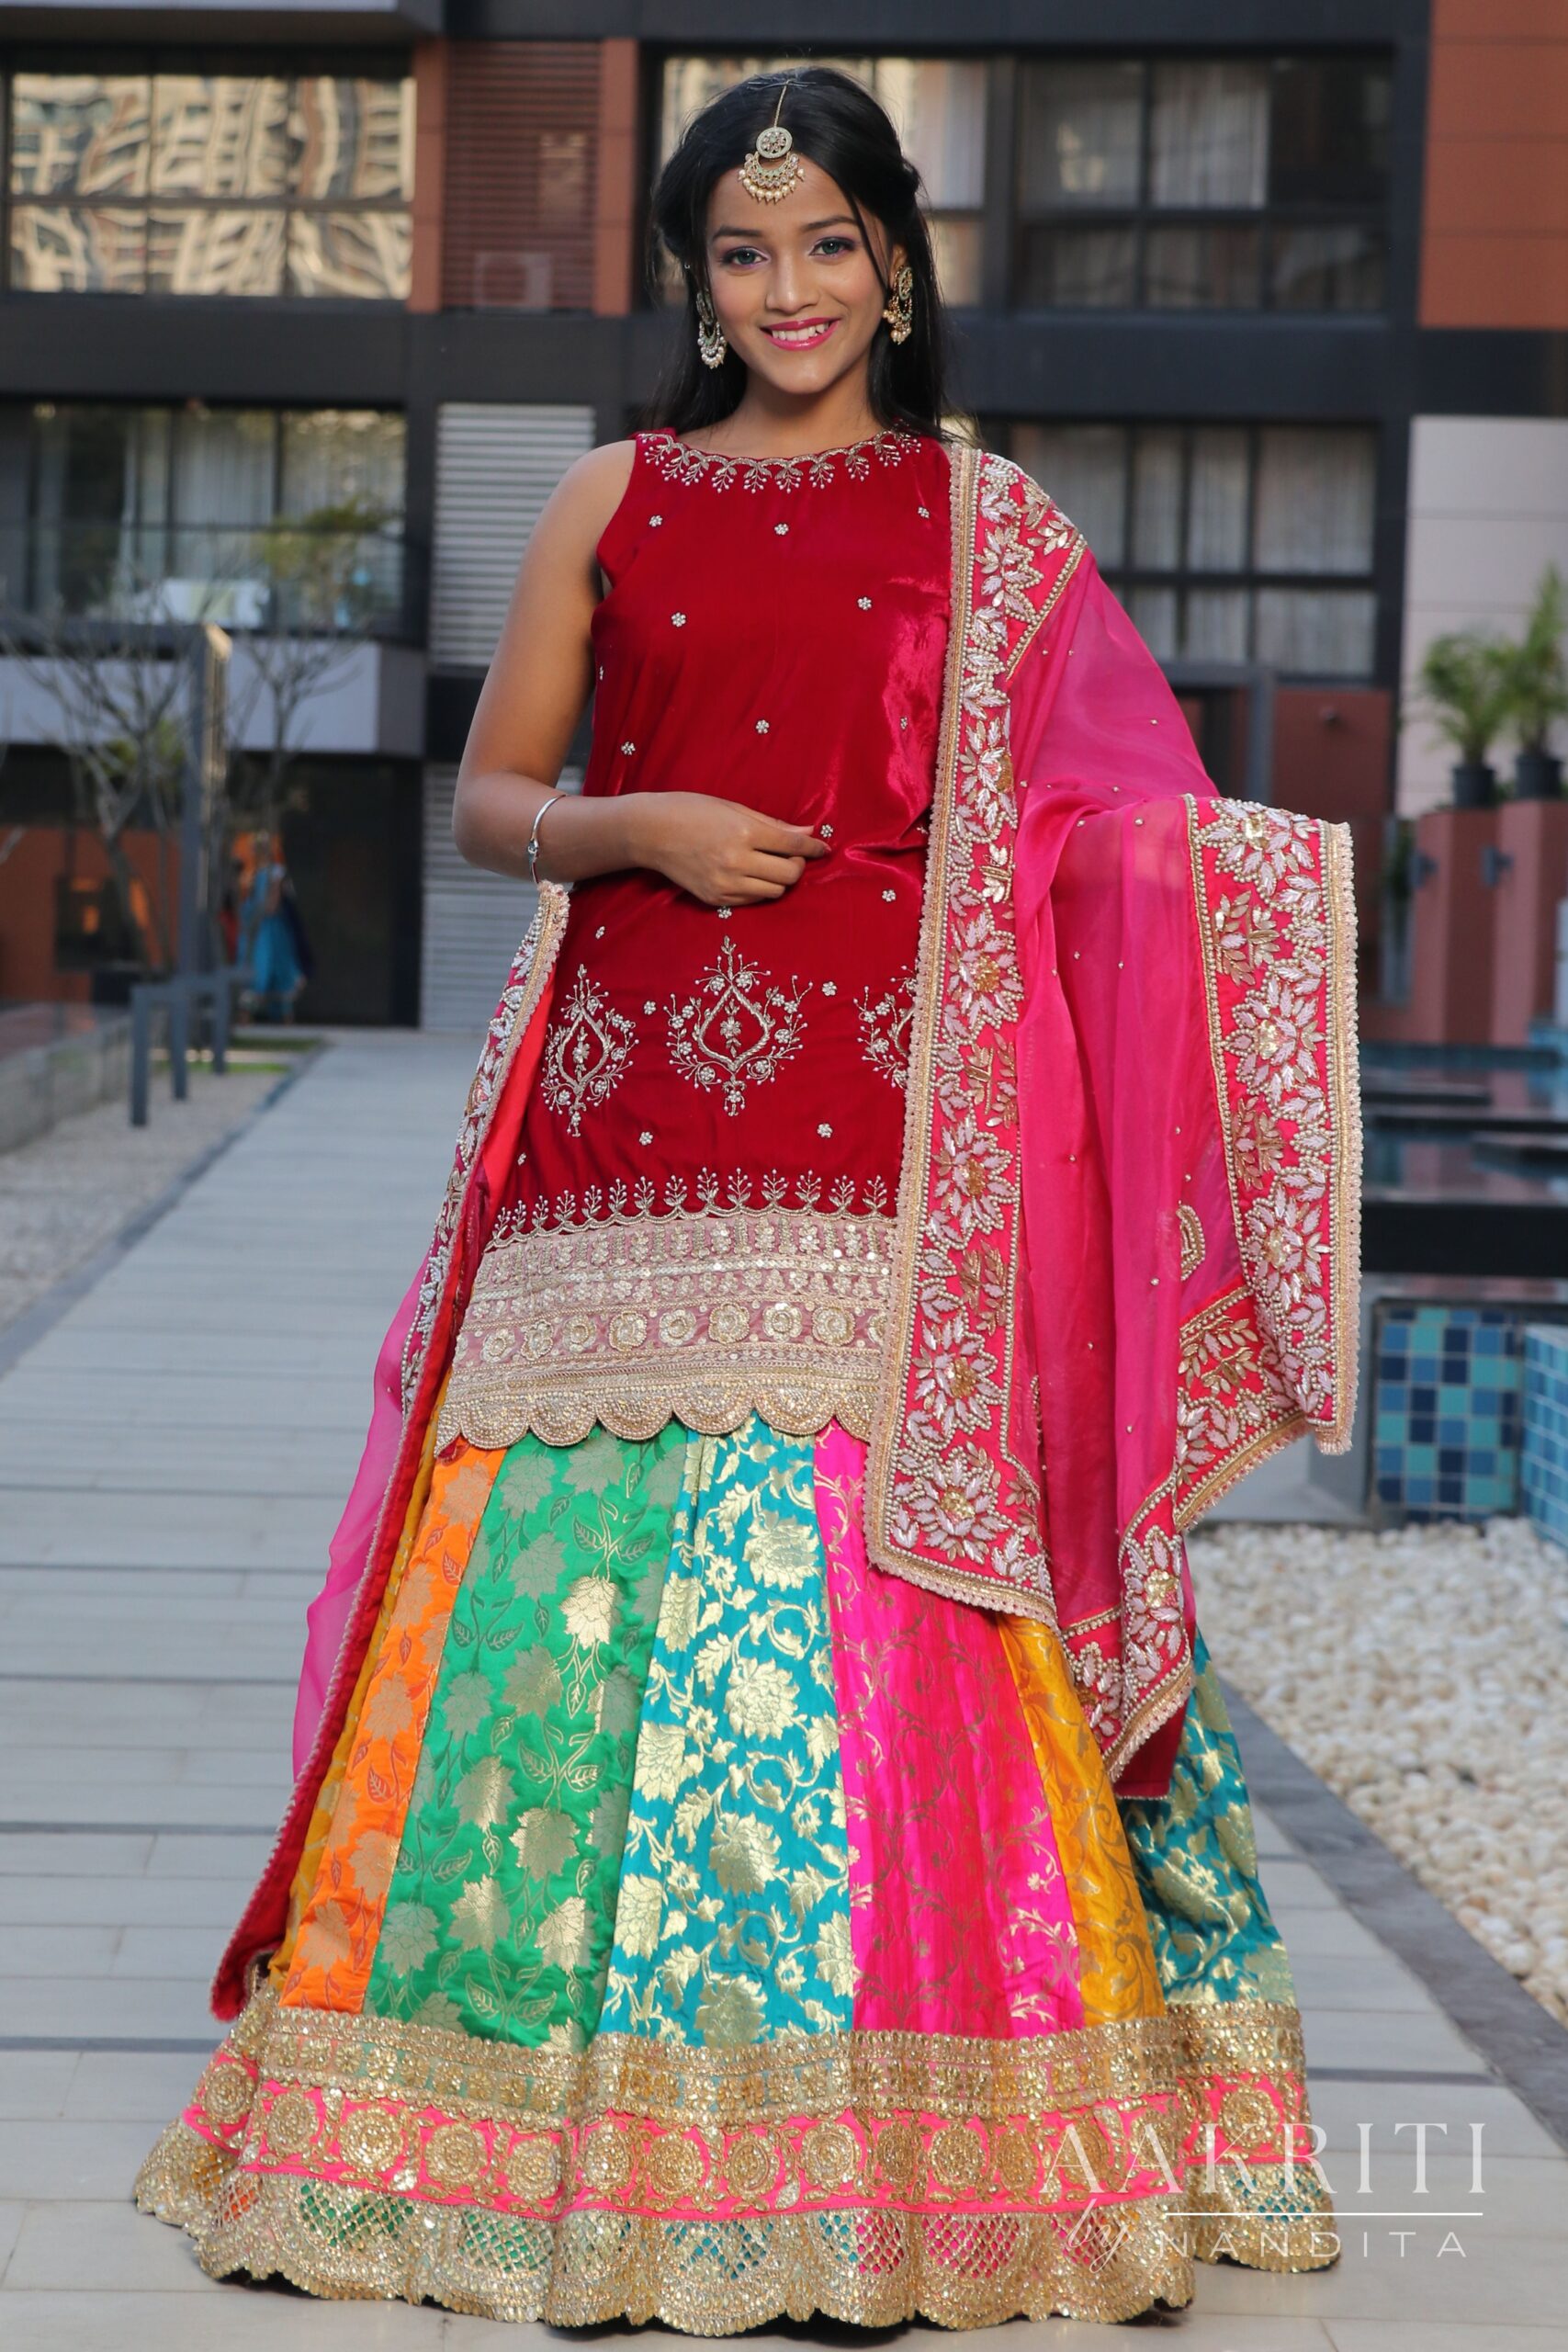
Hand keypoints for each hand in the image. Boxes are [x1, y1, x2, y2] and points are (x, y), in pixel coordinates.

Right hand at [628, 792, 828, 905]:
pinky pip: (754, 900)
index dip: (813, 848)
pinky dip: (760, 889)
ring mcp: (726, 884)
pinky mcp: (716, 898)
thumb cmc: (692, 811)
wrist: (651, 833)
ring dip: (780, 879)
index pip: (793, 847)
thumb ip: (773, 824)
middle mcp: (737, 861)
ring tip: (769, 864)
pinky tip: (750, 874)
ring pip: (775, 891)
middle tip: (791, 856)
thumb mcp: (734, 808)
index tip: (822, 848)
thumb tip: (807, 834)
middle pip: (789, 875)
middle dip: (797, 866)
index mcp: (744, 832)